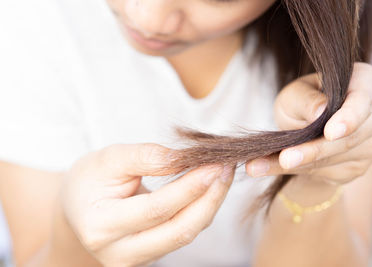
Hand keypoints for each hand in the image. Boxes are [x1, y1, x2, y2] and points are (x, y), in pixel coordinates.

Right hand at [58, 144, 233, 266]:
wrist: (78, 207)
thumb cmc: (91, 180)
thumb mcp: (109, 159)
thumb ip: (145, 157)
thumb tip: (184, 158)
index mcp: (101, 227)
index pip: (156, 209)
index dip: (190, 186)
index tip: (214, 163)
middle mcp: (119, 253)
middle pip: (179, 231)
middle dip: (209, 198)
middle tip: (226, 168)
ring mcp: (136, 261)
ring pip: (185, 235)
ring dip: (209, 204)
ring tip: (222, 175)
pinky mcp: (150, 258)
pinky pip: (182, 234)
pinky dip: (199, 210)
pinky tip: (208, 189)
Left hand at [246, 63, 371, 183]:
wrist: (305, 127)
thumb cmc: (303, 101)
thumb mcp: (296, 93)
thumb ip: (306, 99)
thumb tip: (321, 111)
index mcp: (367, 83)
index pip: (364, 100)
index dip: (349, 117)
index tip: (330, 132)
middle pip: (349, 138)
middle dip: (313, 151)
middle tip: (284, 159)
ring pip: (334, 160)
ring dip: (297, 165)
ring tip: (257, 166)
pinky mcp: (358, 167)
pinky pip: (324, 173)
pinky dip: (294, 171)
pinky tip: (265, 168)